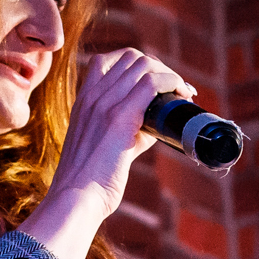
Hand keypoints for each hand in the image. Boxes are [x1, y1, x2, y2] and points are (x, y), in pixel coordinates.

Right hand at [18, 48, 195, 258]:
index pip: (107, 60)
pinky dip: (172, 82)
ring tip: (183, 93)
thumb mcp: (102, 147)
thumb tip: (152, 128)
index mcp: (83, 101)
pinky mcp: (120, 118)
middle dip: (159, 68)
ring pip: (143, 65)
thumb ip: (125, 132)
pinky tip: (182, 95)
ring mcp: (104, 104)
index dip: (137, 65)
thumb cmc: (89, 183)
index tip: (156, 83)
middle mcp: (92, 96)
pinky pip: (152, 83)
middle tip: (177, 90)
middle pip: (130, 58)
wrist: (75, 200)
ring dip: (170, 74)